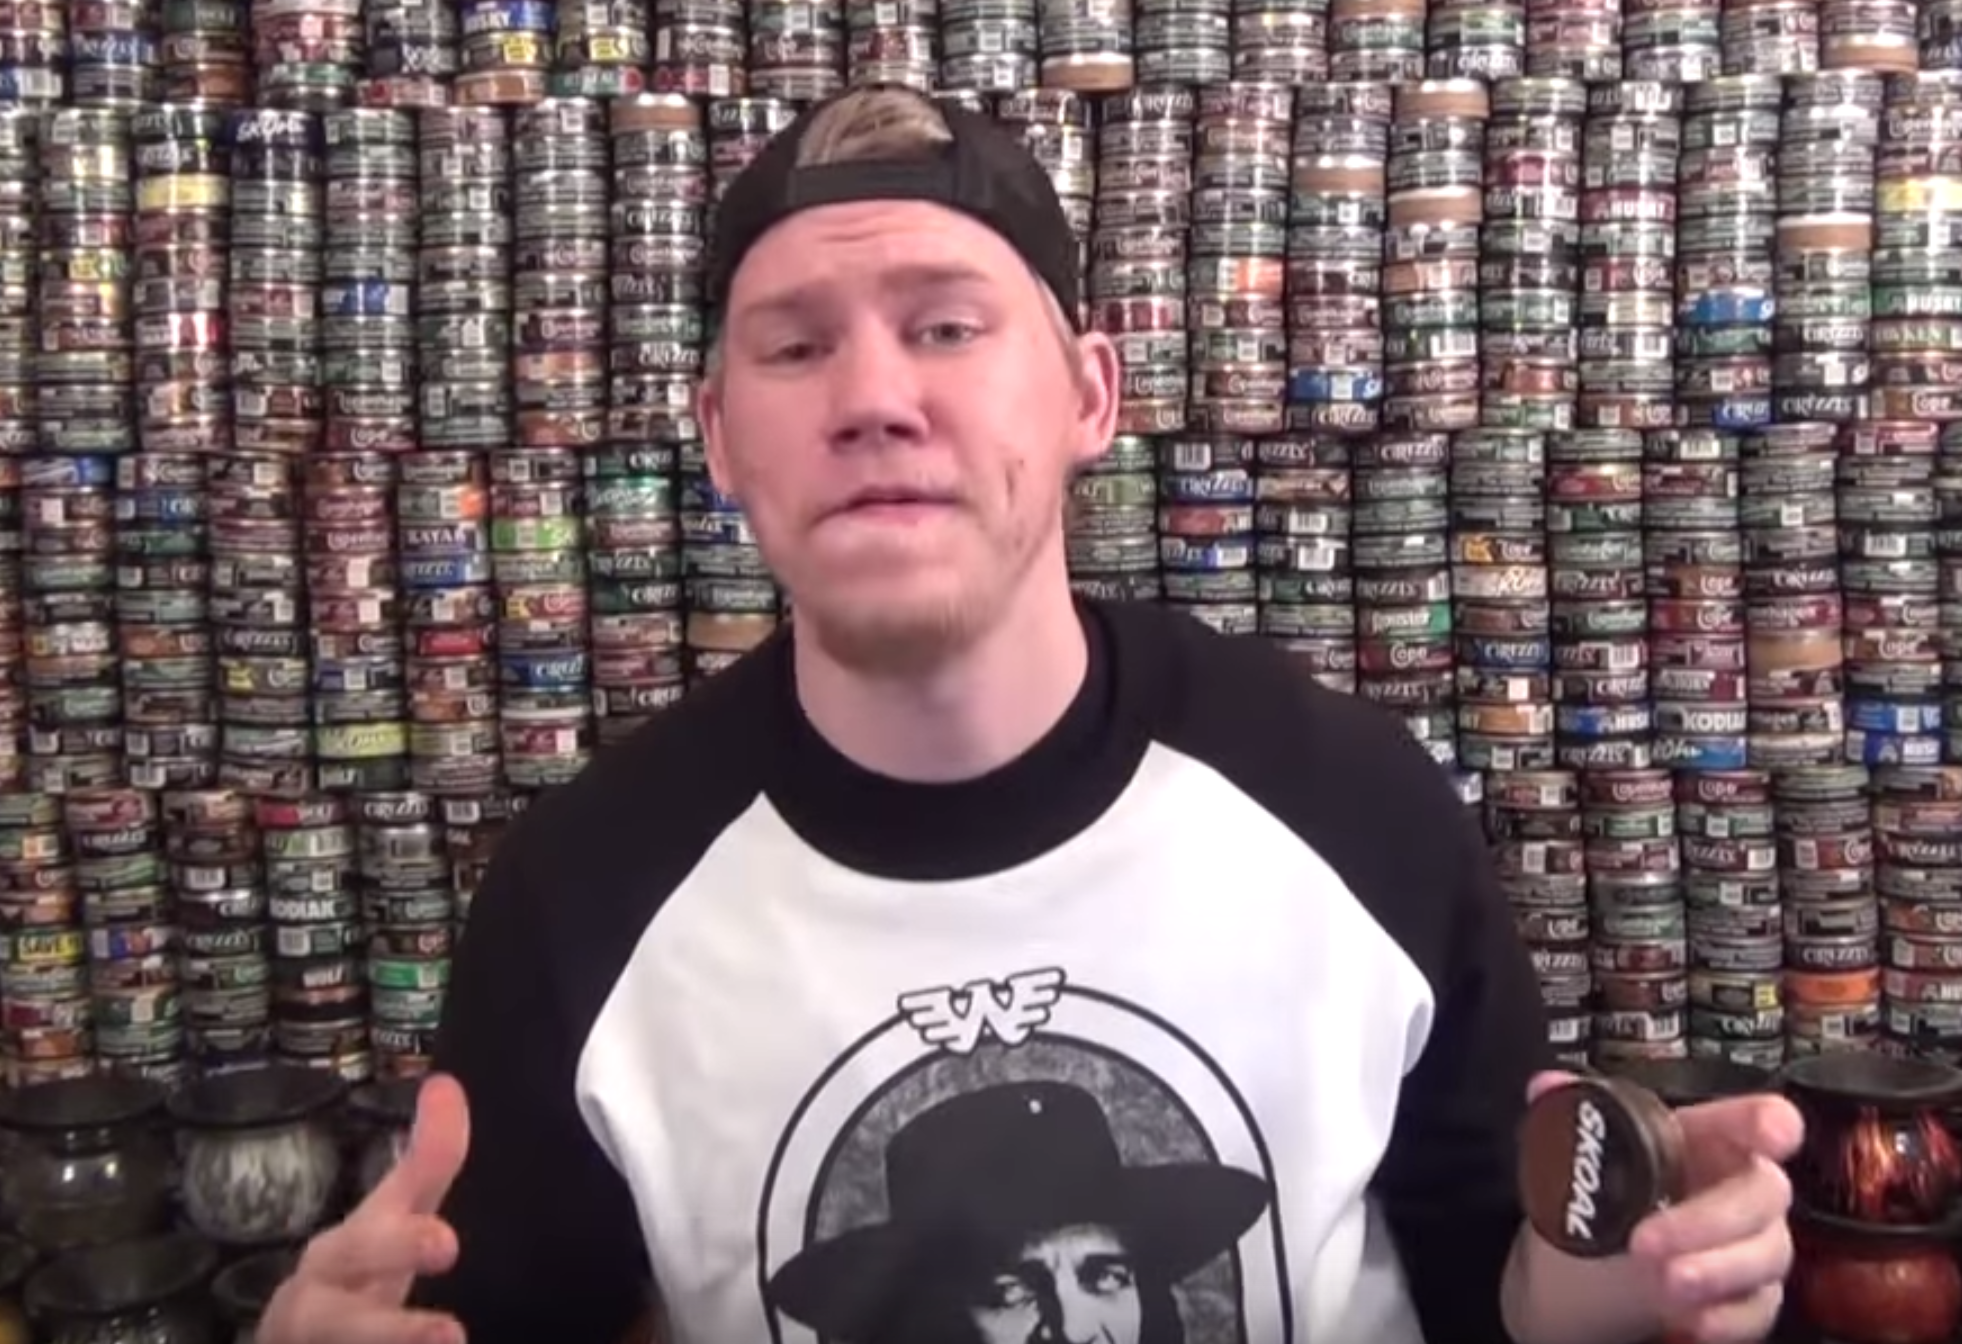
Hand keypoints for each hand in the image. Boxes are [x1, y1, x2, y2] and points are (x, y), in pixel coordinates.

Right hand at [260, 1073, 472, 1343]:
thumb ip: (427, 1159)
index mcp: (339, 1256)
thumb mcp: (391, 1215)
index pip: (364, 1243)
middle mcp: (316, 1305)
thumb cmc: (353, 1272)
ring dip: (391, 1343)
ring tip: (451, 1341)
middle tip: (450, 1329)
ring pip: (339, 1341)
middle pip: (339, 1319)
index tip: (447, 1245)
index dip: (402, 1243)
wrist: (299, 1337)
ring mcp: (314, 1338)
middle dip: (389, 1325)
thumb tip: (446, 1084)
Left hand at [1528, 1072, 1802, 1343]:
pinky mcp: (1750, 1297)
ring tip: (1666, 1285)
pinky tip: (1689, 1323)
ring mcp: (1751, 1243)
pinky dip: (1727, 1319)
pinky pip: (1758, 1309)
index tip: (1774, 1131)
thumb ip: (1569, 1115)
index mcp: (1702, 1140)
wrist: (1583, 1274)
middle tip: (1646, 1243)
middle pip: (1761, 1193)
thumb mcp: (1578, 1160)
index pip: (1752, 1120)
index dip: (1770, 1121)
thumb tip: (1547, 1087)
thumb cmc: (1596, 1204)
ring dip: (1717, 1271)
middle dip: (1708, 1220)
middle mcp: (1736, 1188)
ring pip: (1767, 1254)